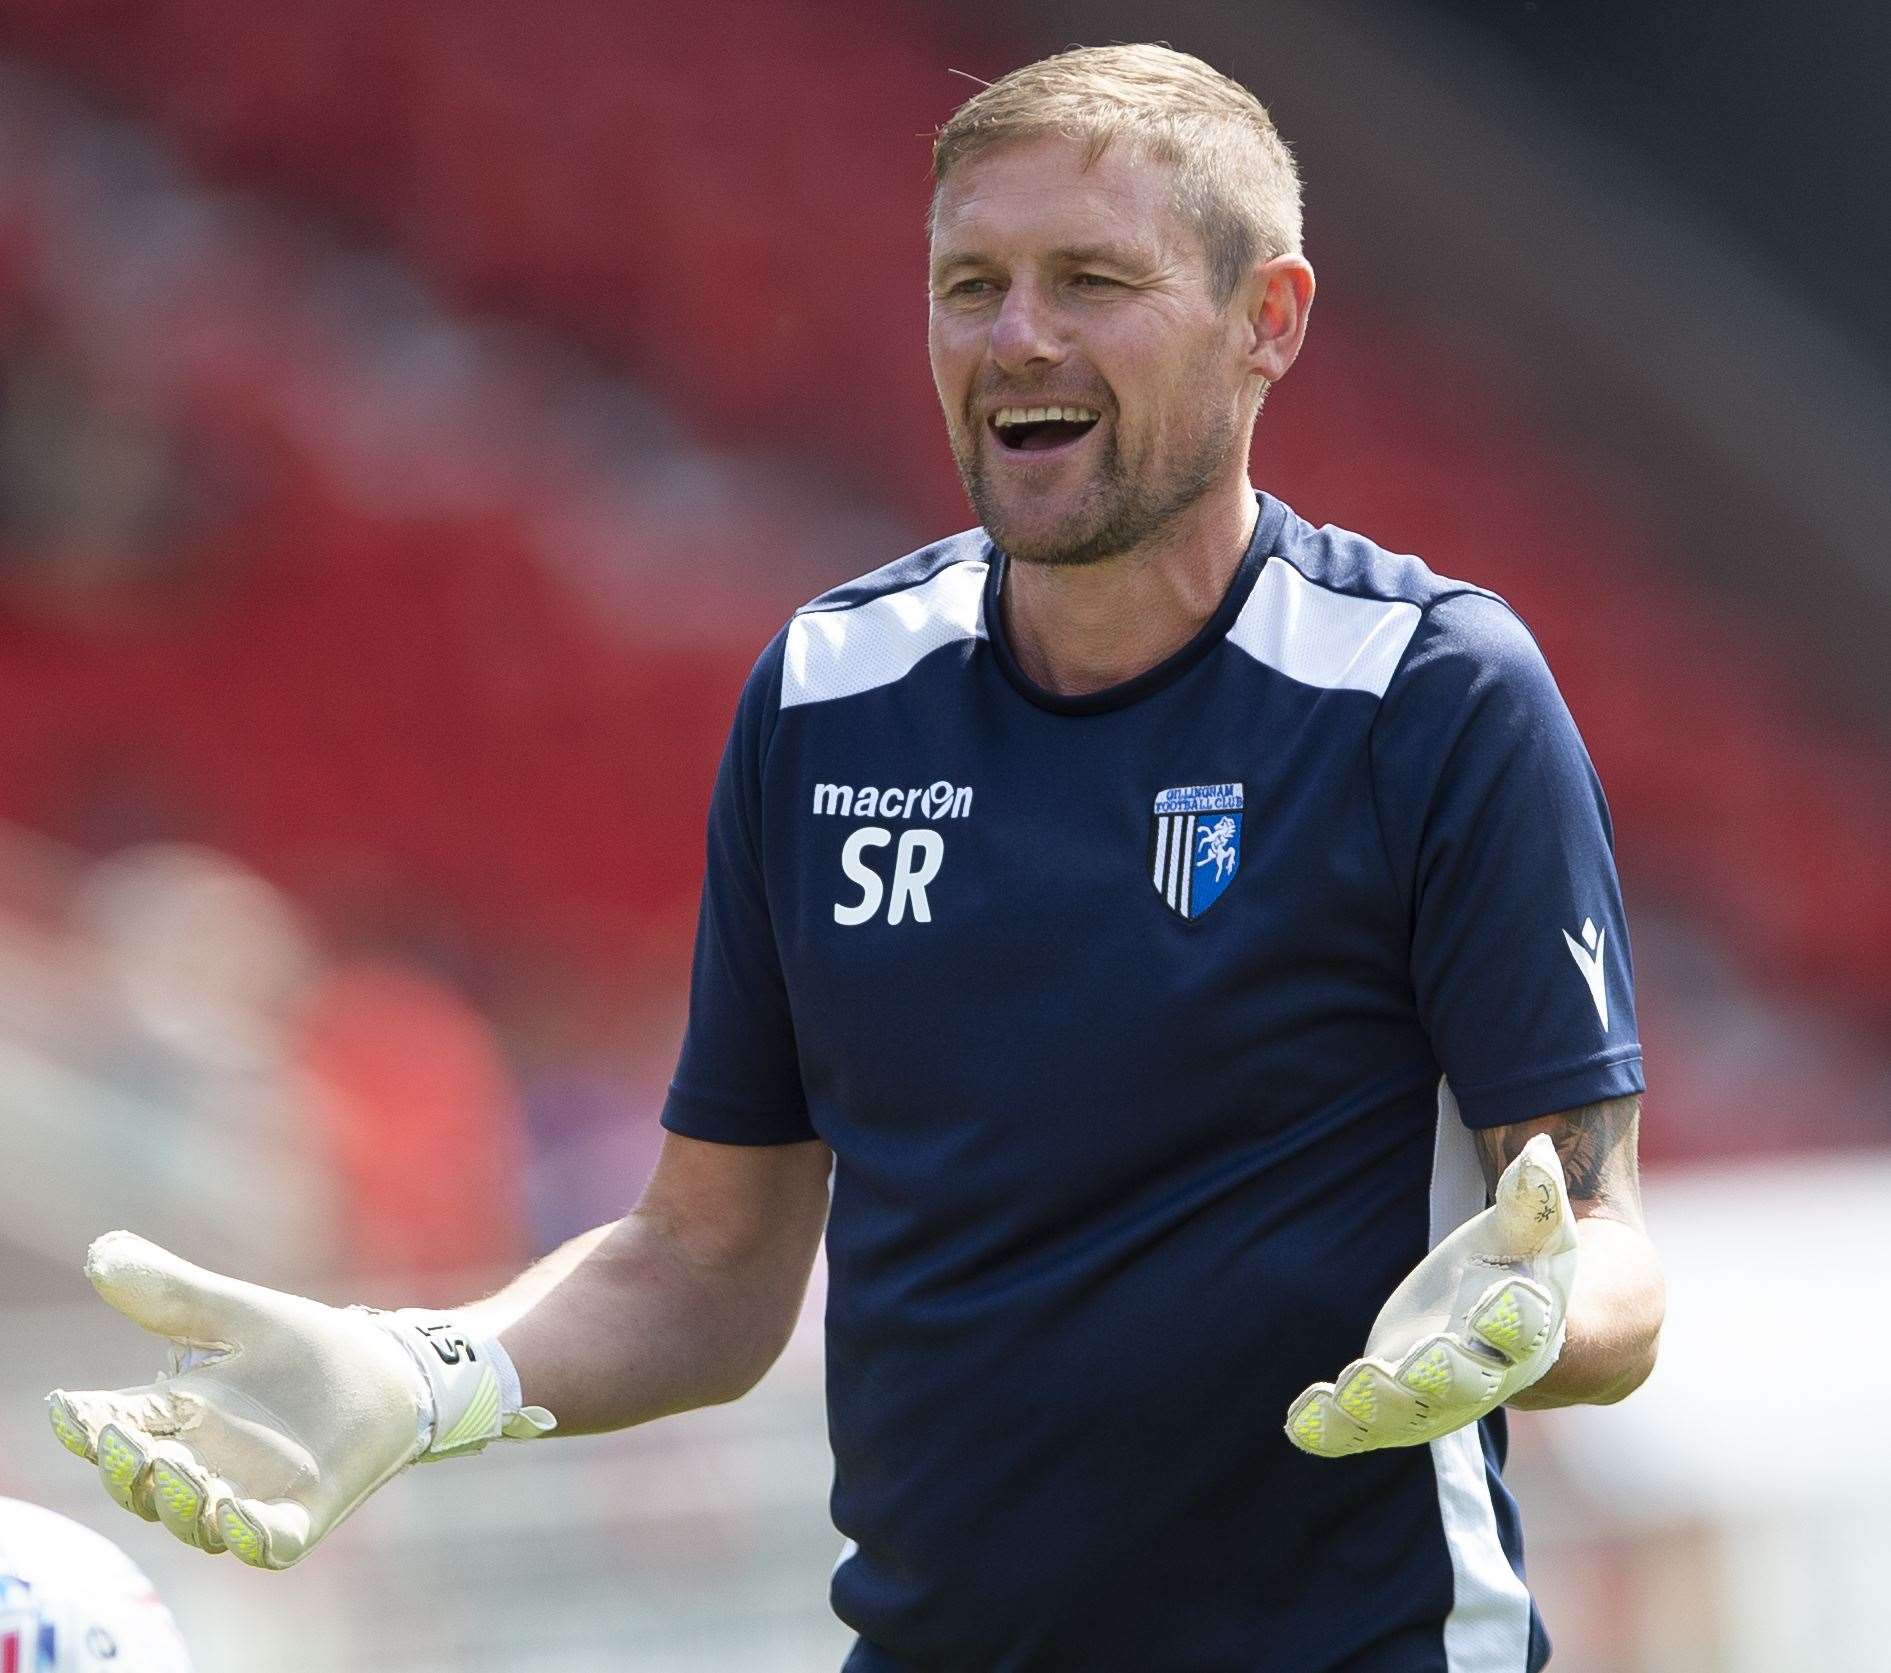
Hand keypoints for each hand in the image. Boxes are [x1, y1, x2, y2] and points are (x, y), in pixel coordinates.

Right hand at [46, 1232, 550, 1568]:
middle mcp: (201, 1464)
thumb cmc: (307, 1347)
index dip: (85, 1425)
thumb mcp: (240, 1315)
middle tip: (118, 1440)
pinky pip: (264, 1543)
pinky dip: (247, 1537)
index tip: (69, 1408)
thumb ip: (176, 1293)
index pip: (110, 1429)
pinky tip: (235, 1517)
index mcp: (176, 1416)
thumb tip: (103, 1251)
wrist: (390, 1371)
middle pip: (141, 1483)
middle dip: (125, 1467)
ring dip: (178, 1501)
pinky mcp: (299, 1518)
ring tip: (173, 1469)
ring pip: (193, 1519)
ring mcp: (248, 1497)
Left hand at [1285, 1132, 1576, 1456]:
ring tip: (1351, 1389)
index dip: (1513, 1315)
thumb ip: (1533, 1196)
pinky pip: (1363, 1428)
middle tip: (1418, 1362)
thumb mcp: (1532, 1228)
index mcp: (1526, 1327)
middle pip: (1467, 1384)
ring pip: (1411, 1414)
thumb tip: (1539, 1147)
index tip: (1499, 1298)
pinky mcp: (1395, 1403)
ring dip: (1380, 1407)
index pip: (1525, 1326)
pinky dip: (1332, 1431)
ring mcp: (1437, 1398)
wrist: (1532, 1330)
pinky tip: (1299, 1425)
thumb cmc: (1523, 1264)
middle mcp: (1484, 1374)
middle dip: (1443, 1375)